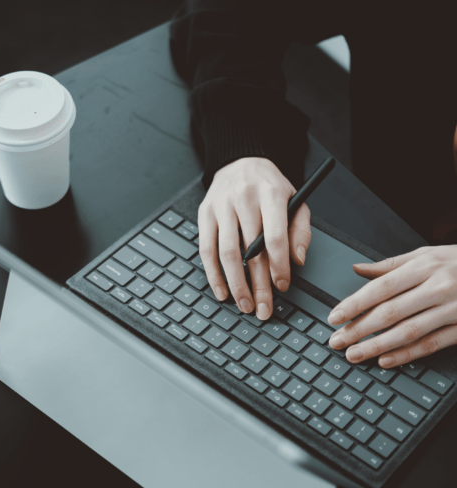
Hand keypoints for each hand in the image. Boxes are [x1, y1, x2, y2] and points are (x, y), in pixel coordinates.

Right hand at [198, 157, 311, 317]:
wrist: (241, 160)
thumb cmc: (270, 187)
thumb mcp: (295, 201)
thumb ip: (300, 231)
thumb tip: (296, 261)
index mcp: (271, 194)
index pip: (274, 237)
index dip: (279, 266)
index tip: (282, 287)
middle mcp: (244, 199)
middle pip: (250, 251)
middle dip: (258, 285)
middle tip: (263, 309)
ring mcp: (221, 207)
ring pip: (227, 253)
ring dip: (236, 284)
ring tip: (244, 304)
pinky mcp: (204, 214)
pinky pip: (206, 250)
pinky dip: (213, 274)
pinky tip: (222, 291)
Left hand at [327, 245, 456, 367]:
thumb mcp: (426, 255)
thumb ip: (390, 265)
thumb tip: (356, 268)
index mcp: (424, 266)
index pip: (380, 288)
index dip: (354, 304)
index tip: (334, 317)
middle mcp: (438, 287)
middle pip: (390, 312)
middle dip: (359, 329)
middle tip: (336, 341)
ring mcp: (453, 309)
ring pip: (408, 331)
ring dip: (377, 345)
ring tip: (354, 355)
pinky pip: (432, 343)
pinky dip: (407, 354)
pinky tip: (386, 360)